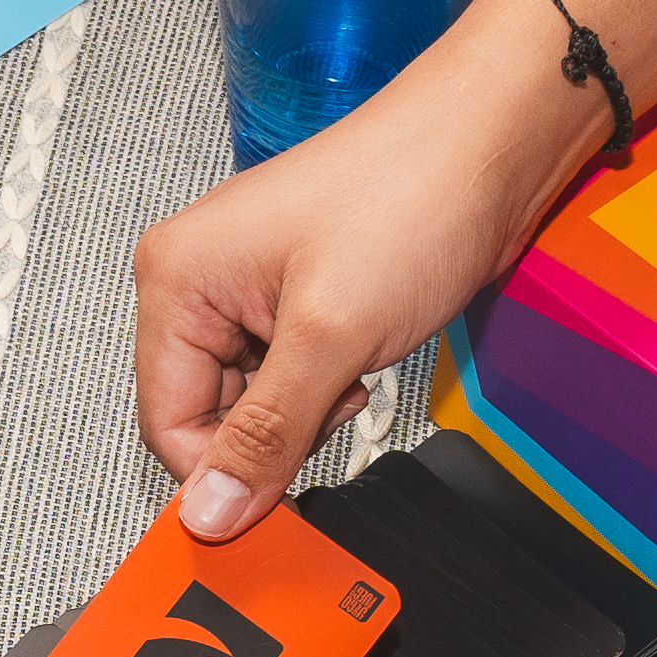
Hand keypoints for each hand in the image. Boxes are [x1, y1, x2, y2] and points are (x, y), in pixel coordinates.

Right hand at [135, 38, 602, 538]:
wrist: (490, 144)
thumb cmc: (410, 195)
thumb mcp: (328, 337)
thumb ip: (265, 436)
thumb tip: (211, 512)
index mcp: (178, 278)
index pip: (165, 421)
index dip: (218, 471)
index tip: (272, 501)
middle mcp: (201, 280)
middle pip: (207, 414)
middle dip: (272, 433)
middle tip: (333, 404)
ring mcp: (250, 288)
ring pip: (253, 401)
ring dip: (305, 411)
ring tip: (352, 365)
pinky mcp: (297, 297)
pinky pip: (289, 376)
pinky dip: (327, 387)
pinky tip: (361, 356)